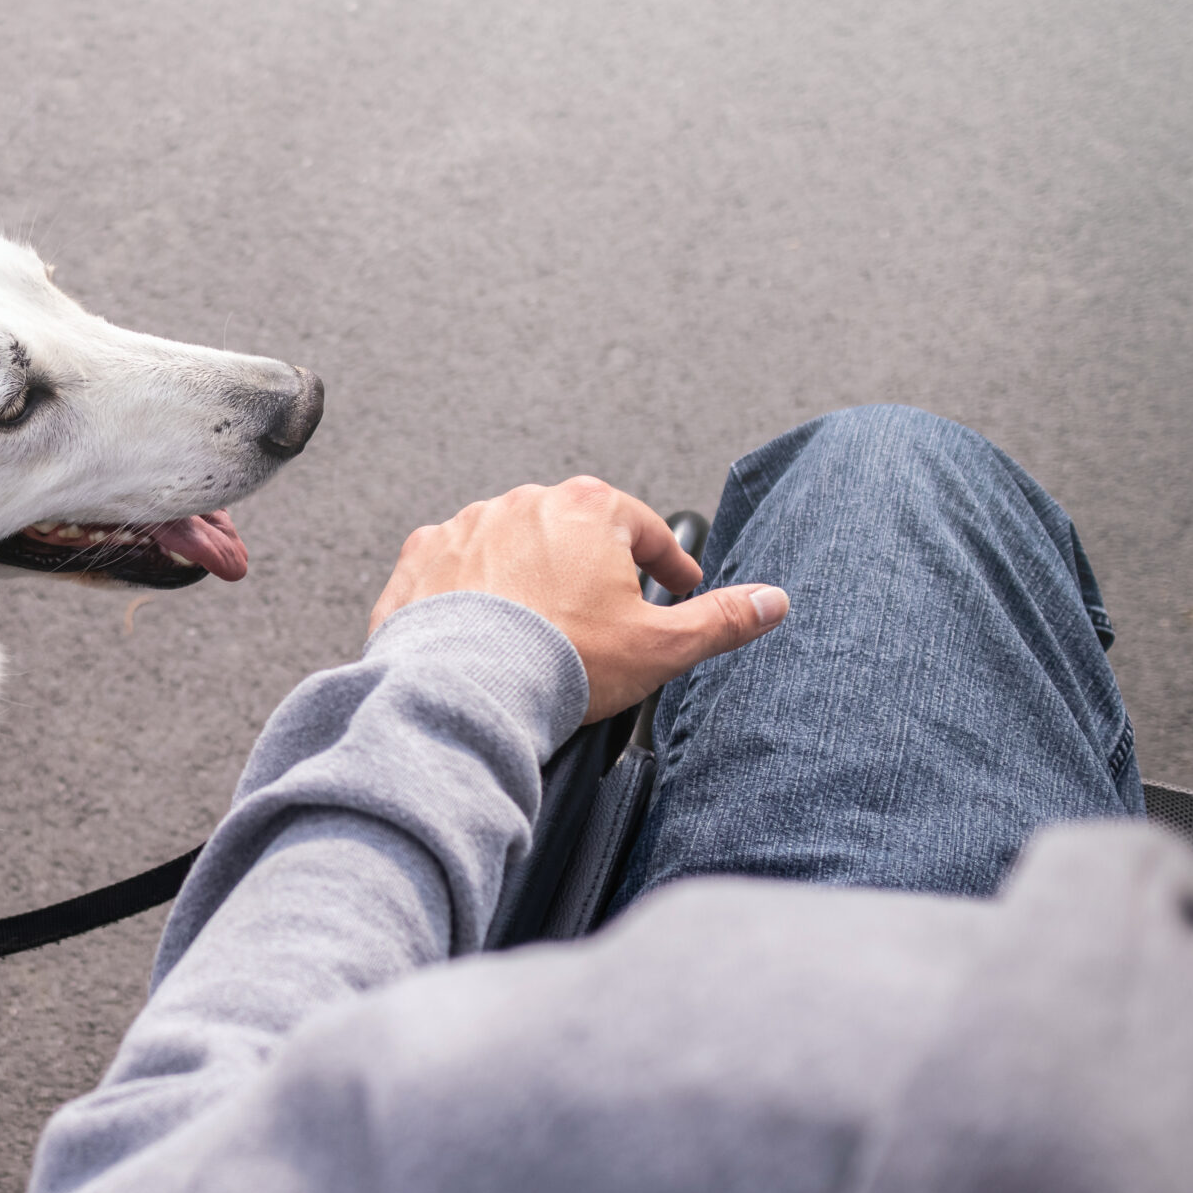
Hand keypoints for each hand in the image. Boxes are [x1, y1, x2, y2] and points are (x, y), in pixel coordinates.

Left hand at [369, 477, 788, 722]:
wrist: (464, 688)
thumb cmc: (560, 663)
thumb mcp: (662, 646)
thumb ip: (721, 619)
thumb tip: (770, 602)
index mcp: (586, 509)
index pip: (642, 527)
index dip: (666, 559)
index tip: (676, 580)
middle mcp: (522, 504)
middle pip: (573, 530)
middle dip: (592, 563)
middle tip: (608, 603)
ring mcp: (466, 528)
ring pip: (511, 545)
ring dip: (529, 573)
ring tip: (543, 621)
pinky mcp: (421, 560)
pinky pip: (455, 568)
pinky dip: (471, 590)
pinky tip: (484, 624)